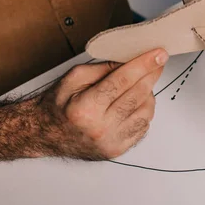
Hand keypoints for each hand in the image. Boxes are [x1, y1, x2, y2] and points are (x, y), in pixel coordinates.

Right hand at [37, 49, 168, 159]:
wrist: (45, 135)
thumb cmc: (58, 105)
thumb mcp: (73, 78)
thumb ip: (103, 68)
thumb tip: (131, 60)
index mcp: (86, 109)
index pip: (123, 81)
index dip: (144, 64)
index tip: (159, 54)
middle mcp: (100, 129)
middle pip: (139, 95)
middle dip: (152, 75)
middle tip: (159, 61)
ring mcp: (111, 142)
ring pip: (146, 111)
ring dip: (148, 93)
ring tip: (140, 84)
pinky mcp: (118, 150)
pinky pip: (143, 126)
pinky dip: (144, 111)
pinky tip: (135, 102)